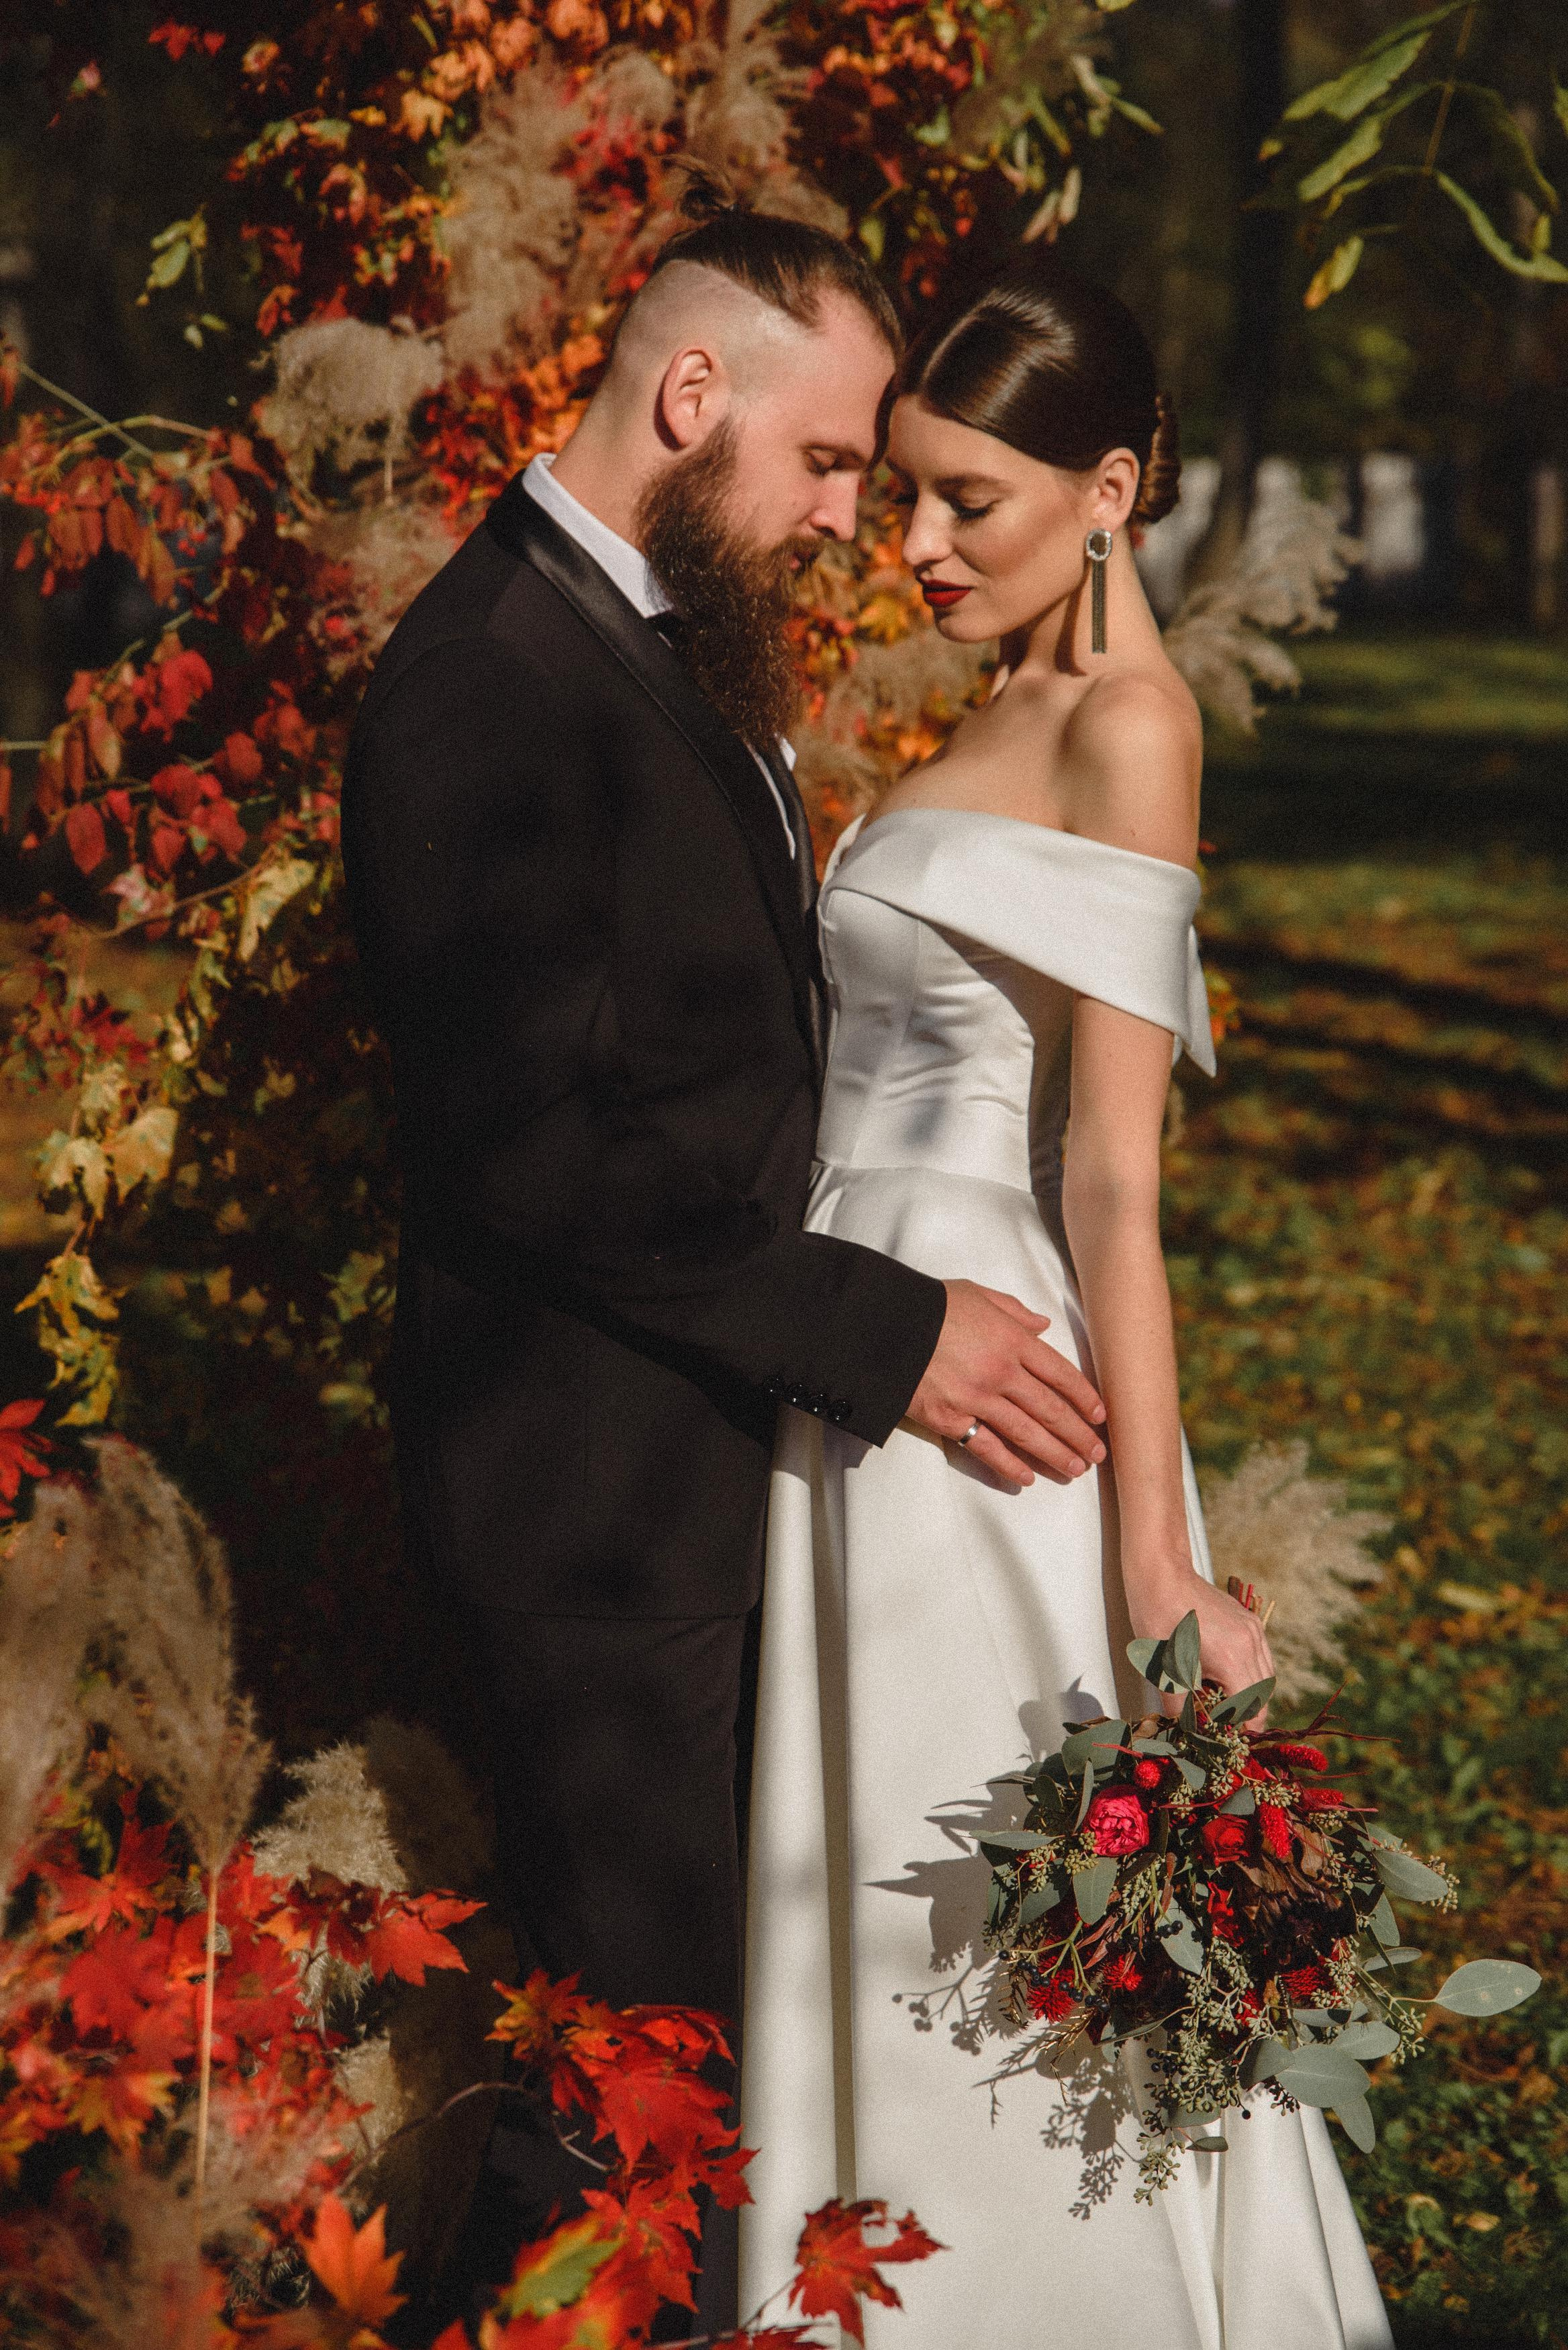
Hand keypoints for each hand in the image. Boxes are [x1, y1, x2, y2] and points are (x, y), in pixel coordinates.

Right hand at [906, 1280, 1106, 1485]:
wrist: (883, 1324)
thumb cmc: (930, 1305)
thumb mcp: (977, 1294)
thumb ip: (1014, 1311)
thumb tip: (1042, 1326)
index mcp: (1012, 1340)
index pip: (1061, 1374)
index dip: (1085, 1397)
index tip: (1100, 1416)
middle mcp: (1001, 1372)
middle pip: (1051, 1409)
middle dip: (1078, 1434)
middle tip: (1097, 1453)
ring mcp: (977, 1398)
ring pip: (1027, 1433)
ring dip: (1055, 1455)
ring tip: (1076, 1470)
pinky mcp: (950, 1418)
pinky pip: (987, 1448)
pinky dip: (1009, 1466)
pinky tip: (1027, 1479)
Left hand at [1129, 1572, 1274, 1724]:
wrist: (1162, 1576)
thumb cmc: (1159, 1621)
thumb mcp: (1165, 1672)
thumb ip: (1181, 1708)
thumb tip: (1189, 1732)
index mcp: (1233, 1660)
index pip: (1253, 1710)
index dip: (1242, 1730)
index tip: (1226, 1739)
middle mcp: (1251, 1645)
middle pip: (1264, 1696)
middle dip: (1247, 1714)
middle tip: (1222, 1723)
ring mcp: (1254, 1631)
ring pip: (1266, 1676)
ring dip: (1249, 1693)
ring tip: (1222, 1699)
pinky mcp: (1250, 1622)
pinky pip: (1260, 1657)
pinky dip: (1249, 1672)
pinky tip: (1224, 1674)